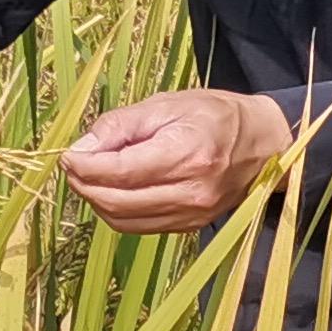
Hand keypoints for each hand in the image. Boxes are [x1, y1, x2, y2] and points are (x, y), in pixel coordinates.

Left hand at [60, 87, 293, 234]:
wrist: (264, 144)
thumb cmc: (216, 115)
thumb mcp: (168, 104)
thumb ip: (122, 125)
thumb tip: (83, 147)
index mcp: (187, 154)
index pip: (120, 172)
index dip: (85, 166)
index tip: (68, 154)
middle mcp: (190, 192)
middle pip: (116, 201)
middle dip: (84, 185)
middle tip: (73, 164)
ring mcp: (191, 214)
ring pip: (122, 220)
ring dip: (97, 200)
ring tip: (90, 176)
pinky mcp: (190, 226)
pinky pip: (139, 226)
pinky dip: (117, 211)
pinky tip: (113, 190)